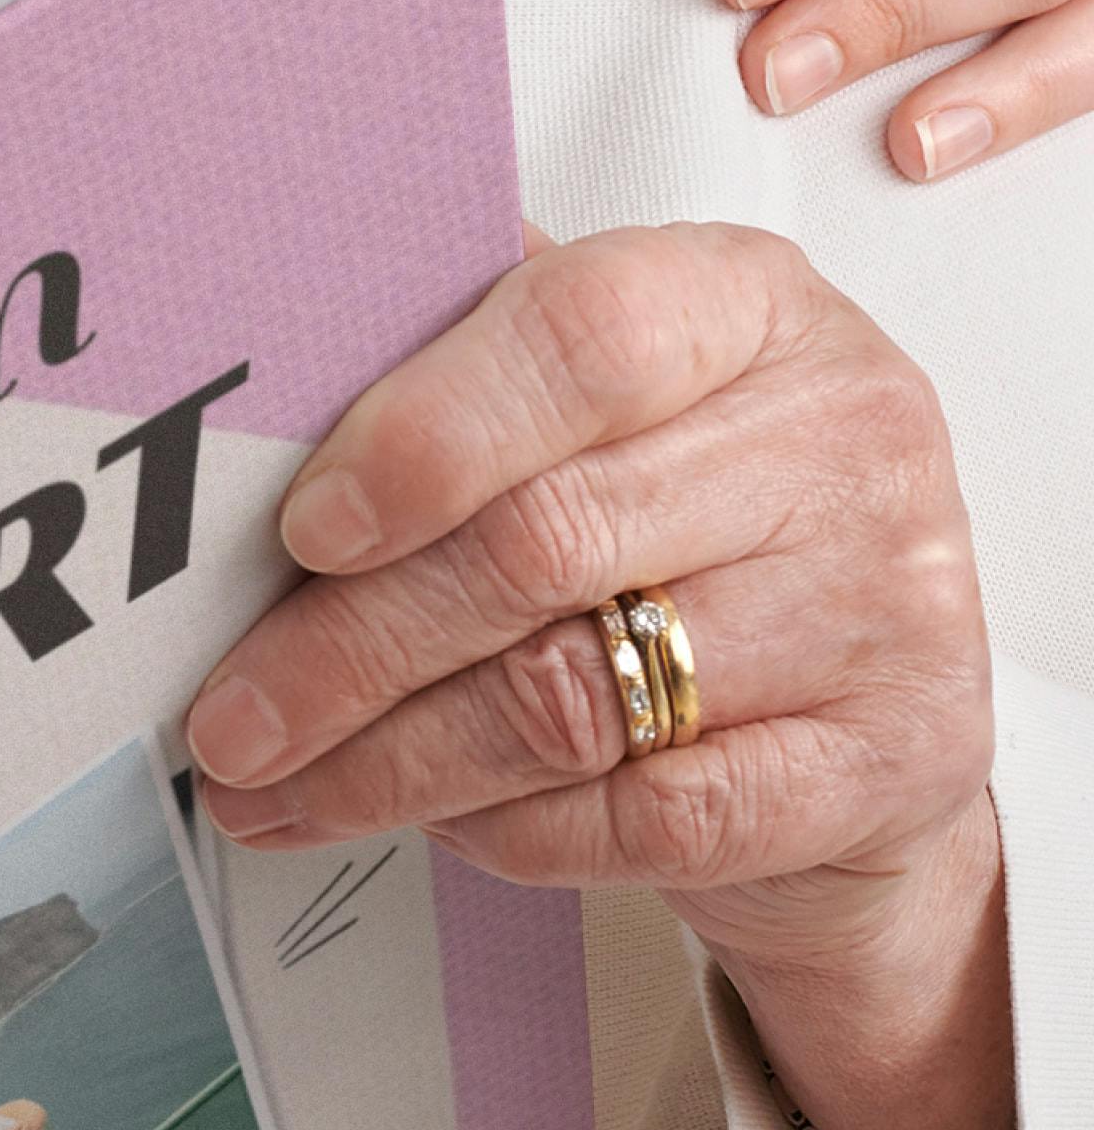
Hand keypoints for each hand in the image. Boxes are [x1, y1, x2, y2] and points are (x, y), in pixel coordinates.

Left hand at [182, 219, 997, 1034]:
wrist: (882, 679)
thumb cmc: (690, 497)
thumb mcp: (604, 387)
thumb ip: (464, 359)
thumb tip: (268, 368)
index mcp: (746, 301)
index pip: (579, 339)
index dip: (422, 436)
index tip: (299, 529)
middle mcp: (837, 438)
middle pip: (545, 545)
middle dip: (349, 647)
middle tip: (229, 715)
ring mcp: (887, 605)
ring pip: (577, 696)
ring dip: (392, 761)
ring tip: (275, 786)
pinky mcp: (899, 762)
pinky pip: (655, 817)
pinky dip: (514, 828)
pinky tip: (432, 822)